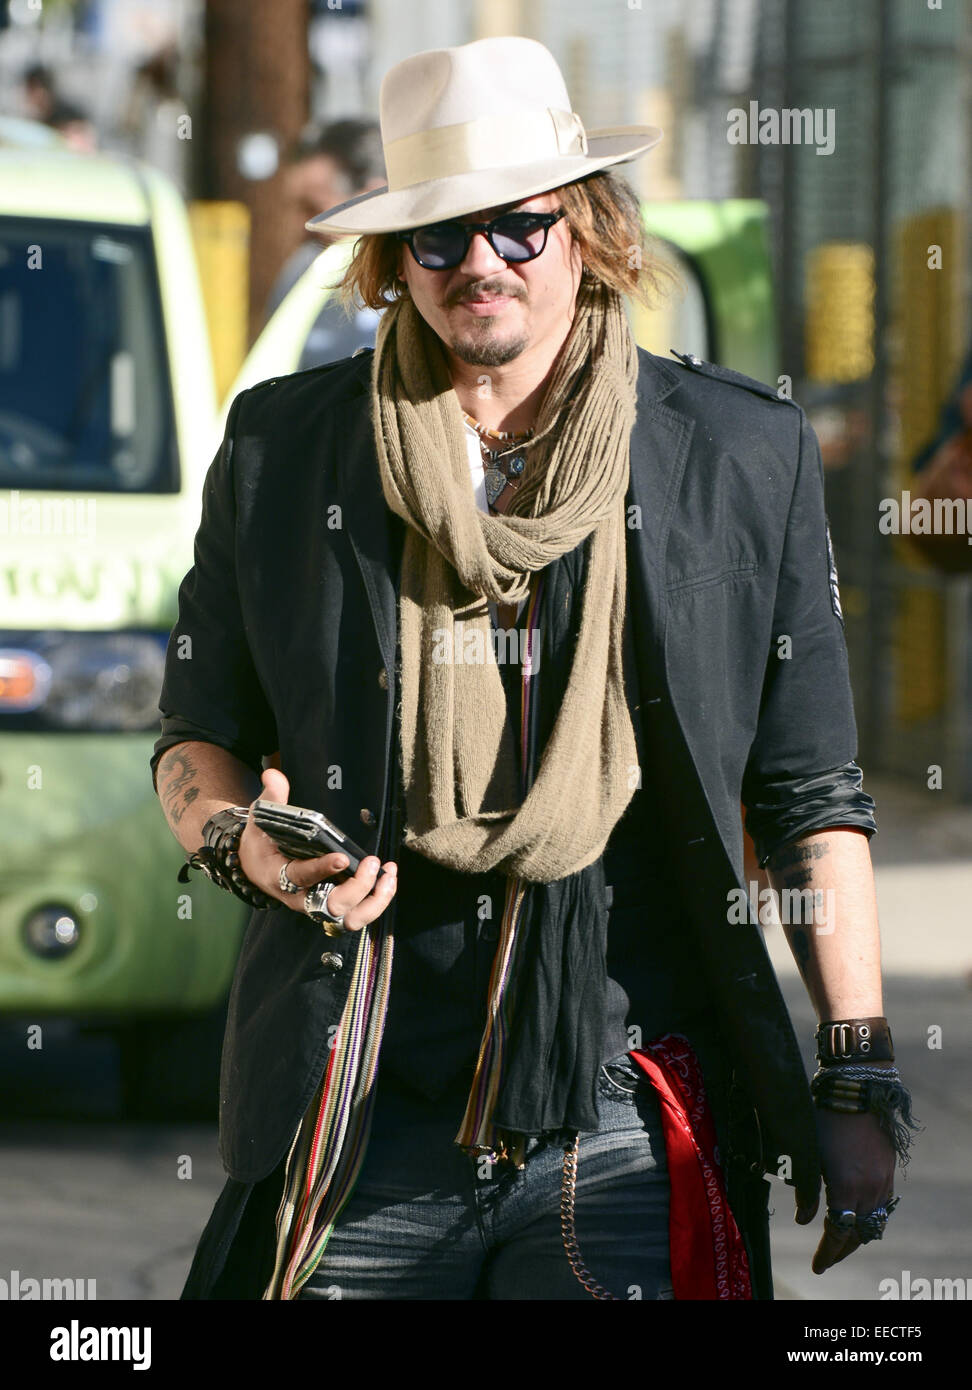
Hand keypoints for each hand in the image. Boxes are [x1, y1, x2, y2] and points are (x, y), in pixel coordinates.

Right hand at [238, 767, 396, 930]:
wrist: (257, 868)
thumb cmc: (262, 843)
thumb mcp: (260, 820)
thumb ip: (271, 798)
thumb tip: (273, 772)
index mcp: (279, 876)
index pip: (301, 878)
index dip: (322, 870)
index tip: (342, 858)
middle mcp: (301, 898)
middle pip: (333, 906)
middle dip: (357, 886)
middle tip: (371, 861)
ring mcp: (319, 905)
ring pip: (351, 919)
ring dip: (375, 900)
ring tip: (388, 874)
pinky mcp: (334, 906)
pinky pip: (359, 914)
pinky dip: (378, 899)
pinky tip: (388, 876)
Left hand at [795, 1106, 896, 1273]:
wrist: (856, 1092)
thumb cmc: (823, 1119)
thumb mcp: (808, 1153)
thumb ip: (805, 1189)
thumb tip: (801, 1219)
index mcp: (845, 1187)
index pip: (837, 1233)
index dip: (826, 1253)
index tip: (817, 1266)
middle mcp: (868, 1190)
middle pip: (858, 1235)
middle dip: (840, 1251)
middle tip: (826, 1261)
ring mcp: (882, 1182)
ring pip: (874, 1224)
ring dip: (857, 1237)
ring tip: (841, 1245)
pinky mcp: (888, 1173)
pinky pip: (883, 1207)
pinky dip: (870, 1220)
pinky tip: (859, 1220)